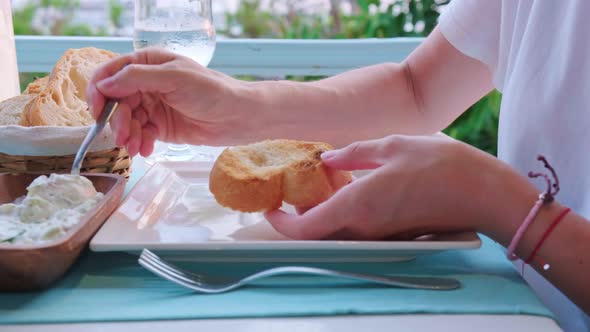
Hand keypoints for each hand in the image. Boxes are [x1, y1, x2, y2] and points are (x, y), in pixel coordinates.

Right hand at [86, 47, 249, 156]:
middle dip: (117, 121)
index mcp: (148, 63)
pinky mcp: (160, 127)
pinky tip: (147, 150)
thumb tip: (104, 85)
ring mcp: (153, 106)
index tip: (97, 111)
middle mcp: (147, 83)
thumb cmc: (212, 91)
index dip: (99, 91)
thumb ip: (137, 78)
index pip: (110, 73)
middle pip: (115, 102)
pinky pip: (140, 135)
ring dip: (127, 136)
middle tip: (124, 138)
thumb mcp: (174, 78)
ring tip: (136, 148)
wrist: (239, 117)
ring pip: (126, 121)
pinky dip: (140, 144)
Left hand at [265, 134, 538, 239]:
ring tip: (315, 184)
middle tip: (290, 189)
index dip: (281, 223)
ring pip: (336, 231)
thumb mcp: (393, 146)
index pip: (305, 228)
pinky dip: (341, 214)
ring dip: (319, 214)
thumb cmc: (443, 166)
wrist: (485, 194)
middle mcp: (365, 227)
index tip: (269, 209)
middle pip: (318, 232)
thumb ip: (354, 154)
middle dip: (298, 215)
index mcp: (358, 206)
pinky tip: (345, 189)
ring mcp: (380, 233)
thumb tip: (327, 160)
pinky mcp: (393, 233)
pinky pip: (356, 228)